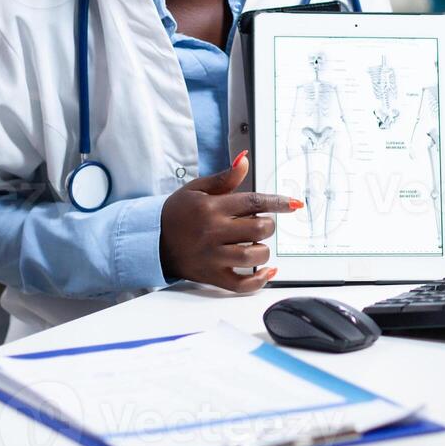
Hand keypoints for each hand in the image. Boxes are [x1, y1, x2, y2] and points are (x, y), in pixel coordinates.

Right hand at [158, 151, 302, 292]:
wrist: (152, 240)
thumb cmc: (177, 212)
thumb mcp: (197, 188)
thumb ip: (224, 177)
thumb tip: (244, 160)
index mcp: (212, 207)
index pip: (253, 202)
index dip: (277, 202)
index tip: (292, 204)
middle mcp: (213, 232)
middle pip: (258, 228)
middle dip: (268, 225)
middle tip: (262, 224)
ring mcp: (213, 256)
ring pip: (253, 255)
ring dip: (263, 249)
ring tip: (256, 243)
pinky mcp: (212, 275)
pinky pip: (241, 284)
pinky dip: (259, 280)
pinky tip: (266, 271)